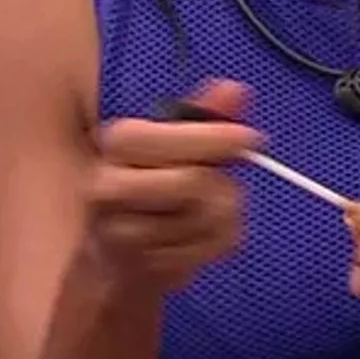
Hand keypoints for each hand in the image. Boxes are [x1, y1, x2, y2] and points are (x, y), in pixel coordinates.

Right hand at [81, 80, 258, 293]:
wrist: (116, 259)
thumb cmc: (149, 188)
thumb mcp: (173, 142)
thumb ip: (205, 116)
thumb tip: (236, 90)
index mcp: (117, 143)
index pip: (171, 136)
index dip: (215, 138)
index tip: (249, 137)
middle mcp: (109, 186)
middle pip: (193, 182)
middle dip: (221, 184)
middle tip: (223, 184)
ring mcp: (124, 232)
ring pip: (207, 218)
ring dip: (224, 215)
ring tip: (205, 213)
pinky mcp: (146, 268)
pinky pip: (209, 249)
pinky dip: (217, 243)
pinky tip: (198, 238)